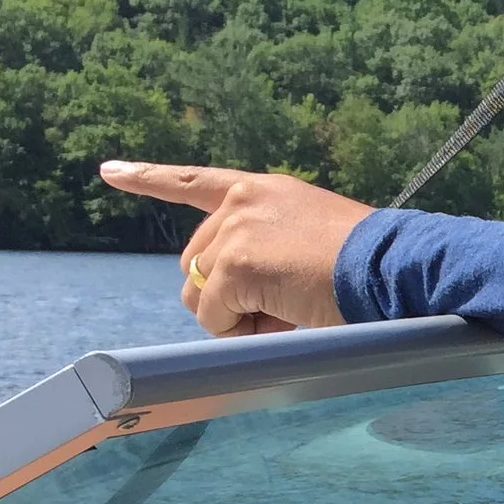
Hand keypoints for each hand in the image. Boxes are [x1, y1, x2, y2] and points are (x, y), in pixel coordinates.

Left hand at [97, 161, 372, 336]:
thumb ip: (270, 255)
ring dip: (236, 318)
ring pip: (201, 295)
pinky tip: (285, 321)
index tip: (109, 171)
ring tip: (289, 316)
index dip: (149, 178)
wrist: (393, 268)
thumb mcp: (312, 245)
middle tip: (284, 312)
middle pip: (197, 264)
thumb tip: (237, 306)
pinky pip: (215, 317)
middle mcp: (243, 200)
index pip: (195, 181)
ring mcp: (236, 230)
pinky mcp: (236, 264)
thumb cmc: (370, 268)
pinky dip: (242, 332)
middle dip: (229, 297)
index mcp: (264, 190)